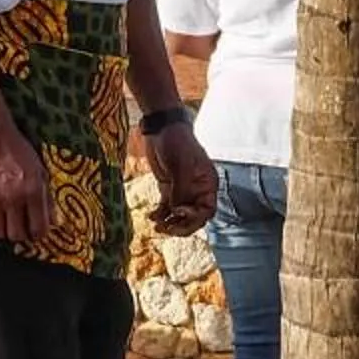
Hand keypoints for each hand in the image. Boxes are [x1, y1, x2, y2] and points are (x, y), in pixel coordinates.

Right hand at [0, 108, 54, 247]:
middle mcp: (13, 198)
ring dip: (2, 231)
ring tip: (5, 223)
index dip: (38, 234)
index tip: (36, 232)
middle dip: (20, 235)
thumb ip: (46, 197)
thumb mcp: (39, 170)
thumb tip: (53, 221)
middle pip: (16, 235)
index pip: (38, 227)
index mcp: (33, 191)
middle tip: (20, 228)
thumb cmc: (19, 150)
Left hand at [145, 116, 216, 235]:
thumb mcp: (181, 165)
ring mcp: (182, 190)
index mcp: (207, 184)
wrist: (161, 128)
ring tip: (156, 227)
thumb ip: (181, 189)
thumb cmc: (177, 142)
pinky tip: (151, 217)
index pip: (207, 210)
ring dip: (169, 224)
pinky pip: (167, 208)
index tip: (179, 213)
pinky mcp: (168, 188)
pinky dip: (160, 215)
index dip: (195, 218)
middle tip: (166, 230)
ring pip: (179, 216)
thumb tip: (176, 212)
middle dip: (180, 226)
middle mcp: (197, 190)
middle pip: (193, 218)